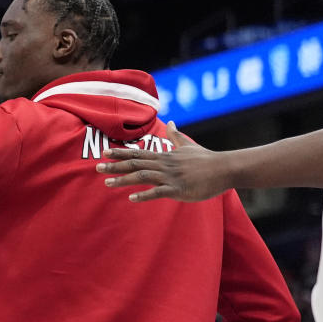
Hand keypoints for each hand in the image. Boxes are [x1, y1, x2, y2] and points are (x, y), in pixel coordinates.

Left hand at [95, 121, 231, 201]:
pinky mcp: (179, 189)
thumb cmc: (206, 159)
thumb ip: (175, 136)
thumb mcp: (188, 146)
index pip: (137, 153)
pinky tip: (131, 199)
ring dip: (124, 180)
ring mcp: (171, 177)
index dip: (120, 153)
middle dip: (115, 166)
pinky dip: (144, 195)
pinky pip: (159, 192)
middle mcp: (164, 165)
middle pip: (135, 164)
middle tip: (97, 168)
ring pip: (143, 177)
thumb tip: (171, 122)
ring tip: (107, 183)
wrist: (225, 169)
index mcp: (164, 156)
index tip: (104, 153)